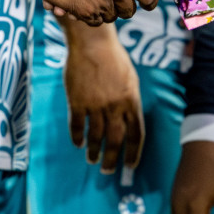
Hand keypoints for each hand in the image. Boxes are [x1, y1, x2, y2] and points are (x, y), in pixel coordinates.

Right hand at [64, 25, 144, 173]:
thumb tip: (129, 122)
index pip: (136, 134)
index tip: (130, 166)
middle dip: (112, 159)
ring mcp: (95, 105)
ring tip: (92, 160)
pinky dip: (77, 138)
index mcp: (131, 100)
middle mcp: (115, 106)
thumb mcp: (130, 78)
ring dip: (94, 152)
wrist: (92, 42)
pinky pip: (77, 126)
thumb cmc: (113, 58)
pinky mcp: (77, 102)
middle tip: (108, 171)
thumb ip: (130, 101)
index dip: (133, 153)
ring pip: (95, 137)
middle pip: (115, 141)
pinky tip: (78, 144)